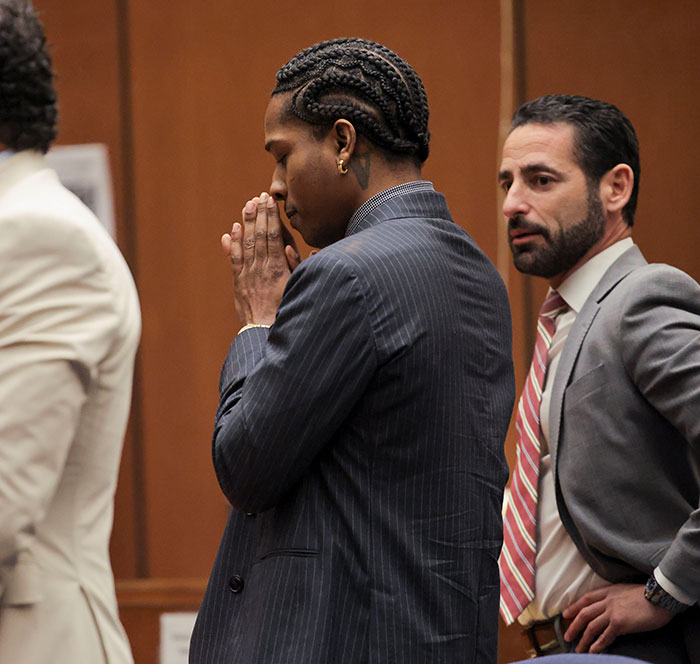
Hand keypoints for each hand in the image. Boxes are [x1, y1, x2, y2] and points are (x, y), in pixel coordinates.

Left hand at [221, 192, 300, 325]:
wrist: (265, 332)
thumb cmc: (287, 312)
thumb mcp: (296, 288)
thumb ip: (294, 266)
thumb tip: (286, 246)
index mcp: (278, 269)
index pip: (273, 236)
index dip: (270, 217)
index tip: (269, 201)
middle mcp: (262, 268)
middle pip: (259, 235)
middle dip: (259, 214)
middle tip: (259, 196)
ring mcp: (248, 274)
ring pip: (246, 243)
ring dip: (246, 223)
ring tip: (247, 205)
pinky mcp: (239, 282)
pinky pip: (235, 259)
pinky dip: (233, 243)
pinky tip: (232, 230)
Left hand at [562, 583, 673, 653]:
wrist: (660, 596)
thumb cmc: (648, 594)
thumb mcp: (626, 590)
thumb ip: (615, 597)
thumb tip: (610, 607)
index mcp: (608, 591)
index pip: (586, 599)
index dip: (574, 607)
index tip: (566, 614)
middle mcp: (607, 600)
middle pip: (584, 613)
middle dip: (573, 625)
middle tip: (567, 636)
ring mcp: (612, 611)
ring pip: (591, 626)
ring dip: (583, 639)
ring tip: (578, 649)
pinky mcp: (619, 623)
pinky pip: (605, 636)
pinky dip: (597, 645)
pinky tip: (593, 651)